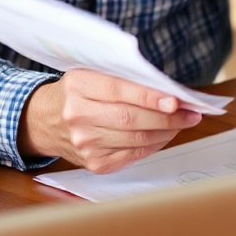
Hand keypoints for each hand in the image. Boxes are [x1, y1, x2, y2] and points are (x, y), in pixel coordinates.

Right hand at [18, 71, 201, 172]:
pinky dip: (154, 145)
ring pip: (134, 139)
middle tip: (191, 113)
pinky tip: (165, 135)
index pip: (118, 90)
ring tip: (183, 122)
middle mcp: (77, 116)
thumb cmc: (76, 92)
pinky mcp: (93, 163)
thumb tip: (165, 88)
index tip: (176, 100)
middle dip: (166, 117)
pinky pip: (132, 155)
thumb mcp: (90, 72)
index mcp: (77, 86)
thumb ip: (123, 77)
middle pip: (129, 119)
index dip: (149, 97)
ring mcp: (84, 143)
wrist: (44, 121)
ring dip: (165, 132)